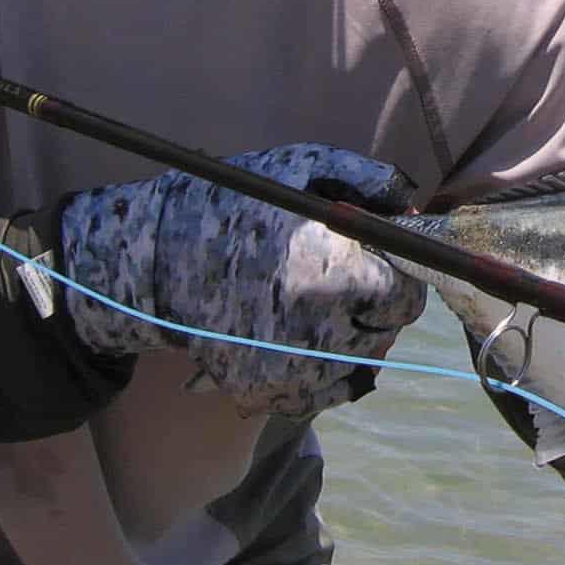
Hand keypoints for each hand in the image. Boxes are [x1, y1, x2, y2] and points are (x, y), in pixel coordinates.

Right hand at [58, 143, 426, 416]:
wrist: (151, 259)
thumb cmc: (233, 203)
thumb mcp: (303, 169)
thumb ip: (369, 183)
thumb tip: (414, 210)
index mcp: (335, 276)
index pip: (406, 295)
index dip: (400, 272)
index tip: (378, 256)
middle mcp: (319, 335)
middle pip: (386, 331)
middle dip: (378, 302)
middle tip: (346, 274)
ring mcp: (290, 374)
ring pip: (359, 364)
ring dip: (354, 335)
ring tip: (319, 300)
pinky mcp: (263, 395)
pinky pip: (321, 390)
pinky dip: (324, 365)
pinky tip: (299, 330)